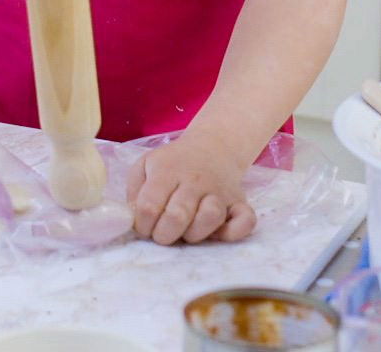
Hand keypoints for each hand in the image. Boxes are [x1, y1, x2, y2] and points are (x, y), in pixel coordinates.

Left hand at [127, 130, 257, 245]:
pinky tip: (218, 233)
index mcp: (168, 171)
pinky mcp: (240, 202)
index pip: (149, 206)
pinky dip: (233, 232)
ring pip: (210, 218)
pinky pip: (245, 222)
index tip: (144, 227)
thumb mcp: (145, 165)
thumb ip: (135, 191)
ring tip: (187, 230)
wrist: (213, 146)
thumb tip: (134, 219)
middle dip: (164, 235)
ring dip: (194, 233)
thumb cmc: (173, 163)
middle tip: (163, 233)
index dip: (142, 225)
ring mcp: (220, 192)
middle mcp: (195, 180)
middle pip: (177, 216)